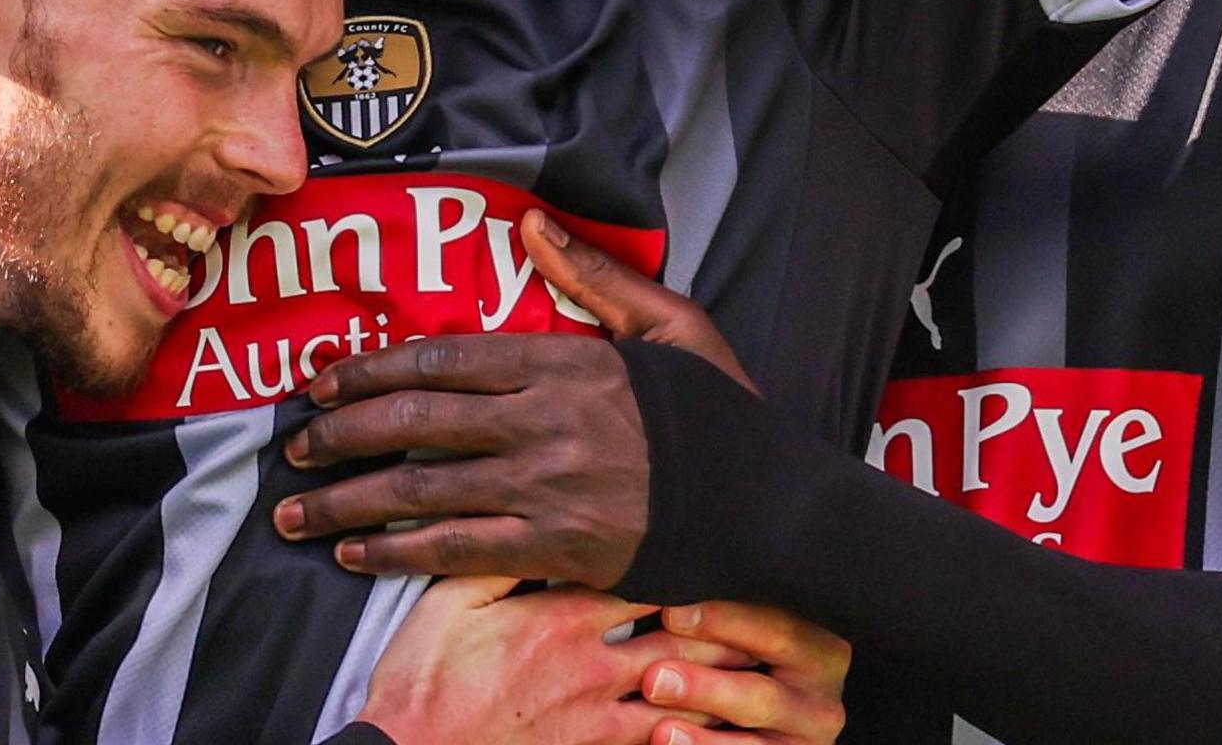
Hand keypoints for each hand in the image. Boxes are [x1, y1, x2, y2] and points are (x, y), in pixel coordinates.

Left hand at [281, 211, 746, 584]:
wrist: (773, 505)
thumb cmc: (721, 413)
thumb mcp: (671, 325)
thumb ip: (594, 278)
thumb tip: (528, 223)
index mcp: (568, 363)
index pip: (446, 360)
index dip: (373, 370)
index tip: (324, 382)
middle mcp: (548, 422)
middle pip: (418, 422)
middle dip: (342, 434)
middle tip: (295, 445)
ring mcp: (550, 489)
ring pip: (425, 491)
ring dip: (349, 502)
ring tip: (297, 511)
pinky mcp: (559, 548)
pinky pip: (459, 551)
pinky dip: (399, 554)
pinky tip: (358, 557)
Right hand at [364, 578, 826, 744]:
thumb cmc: (423, 680)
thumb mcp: (451, 599)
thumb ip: (498, 550)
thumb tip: (529, 500)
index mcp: (567, 617)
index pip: (658, 577)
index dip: (704, 558)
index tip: (740, 535)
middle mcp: (599, 666)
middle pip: (695, 636)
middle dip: (748, 618)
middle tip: (796, 597)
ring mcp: (604, 719)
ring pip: (695, 695)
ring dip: (745, 680)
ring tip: (798, 666)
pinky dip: (711, 740)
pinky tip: (745, 734)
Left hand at [631, 600, 851, 744]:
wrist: (753, 721)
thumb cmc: (742, 668)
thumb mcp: (747, 641)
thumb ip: (722, 622)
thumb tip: (669, 596)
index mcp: (821, 654)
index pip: (776, 629)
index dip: (723, 621)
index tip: (671, 614)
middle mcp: (822, 705)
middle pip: (763, 695)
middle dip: (706, 688)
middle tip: (654, 678)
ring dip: (702, 738)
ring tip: (659, 728)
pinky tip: (665, 744)